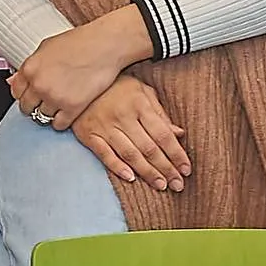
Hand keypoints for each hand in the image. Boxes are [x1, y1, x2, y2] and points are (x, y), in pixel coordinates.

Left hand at [13, 6, 153, 130]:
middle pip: (27, 108)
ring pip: (42, 117)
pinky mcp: (72, 107)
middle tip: (46, 102)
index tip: (32, 95)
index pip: (15, 92)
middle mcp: (39, 84)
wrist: (106, 45)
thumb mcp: (46, 47)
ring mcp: (54, 97)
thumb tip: (14, 80)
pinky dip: (62, 121)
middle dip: (35, 105)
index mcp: (30, 68)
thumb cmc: (80, 42)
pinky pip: (58, 124)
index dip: (25, 94)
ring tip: (60, 104)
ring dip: (50, 113)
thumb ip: (31, 66)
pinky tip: (68, 112)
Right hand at [72, 75, 190, 192]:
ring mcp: (104, 127)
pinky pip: (104, 154)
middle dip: (166, 168)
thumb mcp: (142, 91)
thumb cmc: (116, 86)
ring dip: (147, 172)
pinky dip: (117, 167)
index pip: (163, 135)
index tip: (186, 170)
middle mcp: (123, 117)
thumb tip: (179, 134)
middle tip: (178, 185)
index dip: (177, 154)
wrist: (78, 81)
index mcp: (140, 105)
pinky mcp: (88, 134)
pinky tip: (131, 178)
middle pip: (149, 148)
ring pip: (130, 154)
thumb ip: (160, 113)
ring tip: (161, 185)